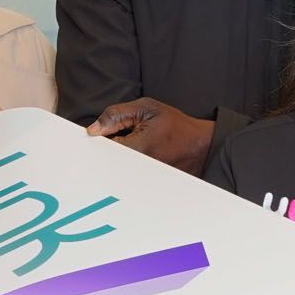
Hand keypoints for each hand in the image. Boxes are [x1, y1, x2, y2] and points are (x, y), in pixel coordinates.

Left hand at [86, 96, 214, 172]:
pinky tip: (144, 156)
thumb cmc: (177, 126)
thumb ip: (116, 115)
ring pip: (116, 170)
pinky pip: (127, 175)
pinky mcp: (146, 186)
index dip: (102, 138)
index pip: (103, 147)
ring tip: (140, 147)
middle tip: (129, 139)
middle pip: (107, 162)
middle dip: (109, 149)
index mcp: (136, 149)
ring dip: (119, 159)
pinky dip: (128, 166)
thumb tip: (93, 129)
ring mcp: (142, 180)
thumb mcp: (147, 109)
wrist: (201, 146)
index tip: (108, 133)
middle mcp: (137, 169)